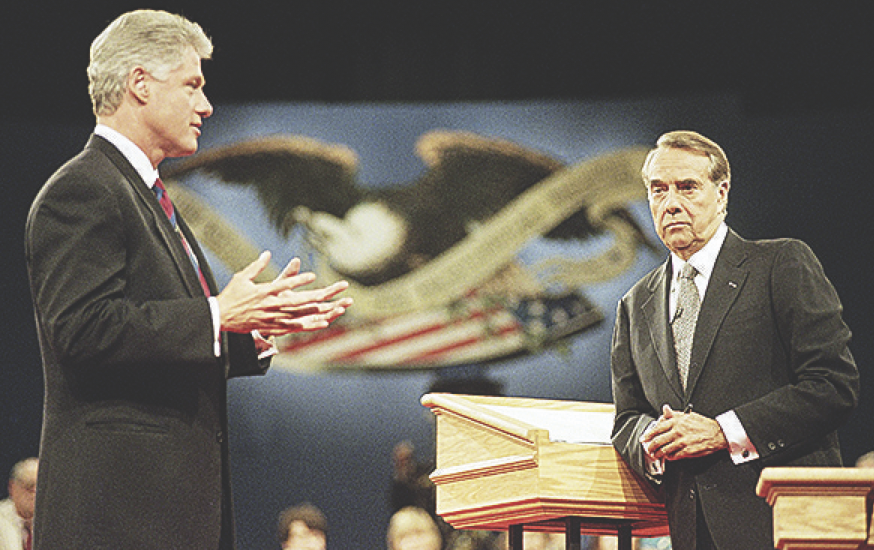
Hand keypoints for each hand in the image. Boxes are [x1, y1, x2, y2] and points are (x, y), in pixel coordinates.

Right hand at [216, 251, 351, 335]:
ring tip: (326, 309)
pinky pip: (290, 328)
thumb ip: (257, 266)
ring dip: (311, 313)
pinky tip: (317, 324)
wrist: (220, 317)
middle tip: (327, 293)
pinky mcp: (270, 327)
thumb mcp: (242, 277)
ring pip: (295, 316)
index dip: (299, 280)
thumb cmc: (231, 295)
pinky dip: (304, 326)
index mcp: (263, 292)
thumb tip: (267, 253)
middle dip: (311, 298)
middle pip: (294, 302)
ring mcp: (270, 318)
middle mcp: (269, 305)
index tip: (312, 275)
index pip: (284, 284)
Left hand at [640, 404, 727, 460]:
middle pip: (658, 441)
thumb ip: (674, 414)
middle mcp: (677, 431)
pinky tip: (668, 456)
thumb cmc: (703, 425)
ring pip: (664, 450)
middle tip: (648, 449)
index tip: (644, 438)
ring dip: (658, 454)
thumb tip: (665, 410)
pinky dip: (669, 457)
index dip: (648, 434)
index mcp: (676, 422)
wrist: (718, 434)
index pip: (657, 428)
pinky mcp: (687, 451)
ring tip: (655, 455)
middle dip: (650, 447)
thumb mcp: (687, 415)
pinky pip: (674, 456)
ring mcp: (682, 442)